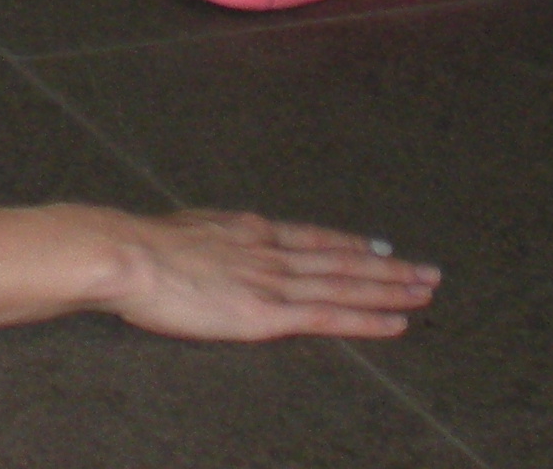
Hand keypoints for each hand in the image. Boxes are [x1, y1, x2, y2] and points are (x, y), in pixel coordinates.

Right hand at [108, 211, 442, 342]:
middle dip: (387, 266)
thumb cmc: (134, 249)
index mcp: (248, 231)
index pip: (313, 238)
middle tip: (428, 270)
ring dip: (391, 287)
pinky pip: (330, 317)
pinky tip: (397, 321)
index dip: (350, 243)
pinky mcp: (268, 313)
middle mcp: (270, 251)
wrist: (124, 254)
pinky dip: (368, 318)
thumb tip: (203, 248)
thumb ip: (204, 243)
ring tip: (426, 290)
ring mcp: (273, 281)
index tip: (381, 245)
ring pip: (346, 284)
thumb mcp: (178, 233)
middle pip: (342, 258)